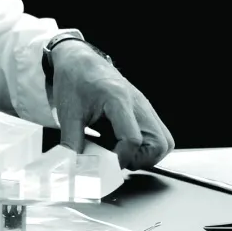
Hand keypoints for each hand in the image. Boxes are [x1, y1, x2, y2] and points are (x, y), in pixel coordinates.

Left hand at [49, 41, 174, 170]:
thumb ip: (71, 143)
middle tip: (116, 158)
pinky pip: (157, 136)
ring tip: (119, 152)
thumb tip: (73, 168)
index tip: (104, 164)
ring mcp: (144, 108)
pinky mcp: (144, 112)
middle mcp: (138, 104)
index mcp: (118, 100)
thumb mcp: (68, 114)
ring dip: (144, 155)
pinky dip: (144, 147)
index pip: (133, 139)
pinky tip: (120, 143)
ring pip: (164, 142)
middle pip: (160, 144)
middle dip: (139, 160)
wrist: (80, 61)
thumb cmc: (75, 81)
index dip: (120, 158)